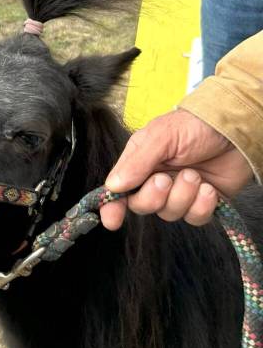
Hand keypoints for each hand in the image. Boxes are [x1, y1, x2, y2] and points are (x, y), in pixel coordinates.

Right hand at [100, 109, 251, 229]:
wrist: (235, 130)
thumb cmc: (194, 126)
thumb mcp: (161, 137)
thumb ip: (136, 162)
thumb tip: (113, 186)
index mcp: (139, 165)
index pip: (118, 191)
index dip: (112, 207)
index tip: (112, 220)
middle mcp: (156, 181)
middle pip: (142, 206)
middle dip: (153, 196)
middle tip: (166, 179)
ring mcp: (180, 194)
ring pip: (169, 213)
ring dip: (183, 195)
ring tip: (194, 175)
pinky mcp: (202, 203)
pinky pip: (195, 218)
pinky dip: (202, 205)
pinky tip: (209, 188)